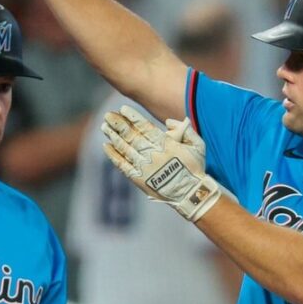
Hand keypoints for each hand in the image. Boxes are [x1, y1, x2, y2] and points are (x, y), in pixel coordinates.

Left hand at [101, 106, 223, 221]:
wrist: (190, 194)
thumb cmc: (194, 168)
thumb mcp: (198, 145)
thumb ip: (186, 130)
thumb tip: (168, 123)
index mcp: (165, 144)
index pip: (145, 126)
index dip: (132, 117)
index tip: (122, 109)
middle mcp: (151, 154)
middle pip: (131, 135)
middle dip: (118, 124)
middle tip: (108, 115)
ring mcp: (143, 167)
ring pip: (124, 148)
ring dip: (113, 136)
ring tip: (104, 126)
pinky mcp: (138, 179)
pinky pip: (122, 165)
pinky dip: (113, 155)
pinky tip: (106, 146)